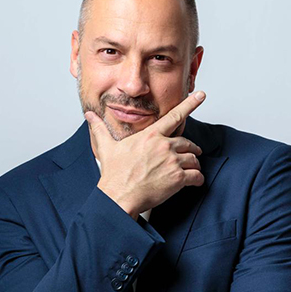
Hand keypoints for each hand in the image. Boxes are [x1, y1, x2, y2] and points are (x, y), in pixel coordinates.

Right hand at [85, 91, 206, 216]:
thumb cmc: (114, 175)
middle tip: (193, 154)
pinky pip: (196, 176)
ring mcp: (172, 162)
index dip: (190, 104)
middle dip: (191, 149)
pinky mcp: (177, 178)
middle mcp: (164, 146)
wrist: (119, 196)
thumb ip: (100, 129)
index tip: (201, 96)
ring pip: (193, 159)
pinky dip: (198, 179)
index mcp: (150, 136)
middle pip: (187, 143)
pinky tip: (195, 182)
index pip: (175, 116)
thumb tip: (90, 116)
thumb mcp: (106, 147)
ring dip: (194, 165)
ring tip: (192, 170)